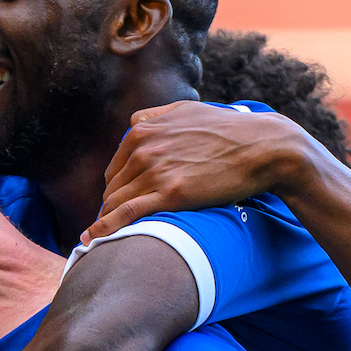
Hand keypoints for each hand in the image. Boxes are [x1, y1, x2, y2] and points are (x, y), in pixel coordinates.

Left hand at [86, 102, 325, 240]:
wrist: (261, 147)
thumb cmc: (228, 131)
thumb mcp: (187, 110)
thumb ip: (156, 115)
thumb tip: (135, 123)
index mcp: (144, 129)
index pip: (116, 166)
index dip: (116, 187)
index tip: (118, 203)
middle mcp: (144, 148)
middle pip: (114, 186)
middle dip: (112, 205)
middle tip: (115, 224)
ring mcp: (156, 170)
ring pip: (117, 201)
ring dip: (108, 219)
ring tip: (101, 238)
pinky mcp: (170, 194)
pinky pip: (126, 214)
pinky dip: (104, 228)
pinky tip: (89, 240)